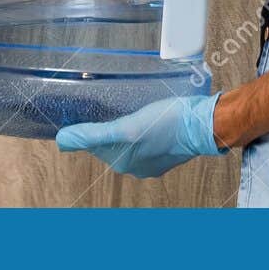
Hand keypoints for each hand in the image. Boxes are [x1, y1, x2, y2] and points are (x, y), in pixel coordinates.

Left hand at [55, 94, 223, 177]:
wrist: (206, 124)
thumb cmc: (169, 124)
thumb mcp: (126, 128)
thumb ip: (93, 135)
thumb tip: (62, 142)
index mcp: (125, 164)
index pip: (96, 143)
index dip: (92, 126)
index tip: (92, 108)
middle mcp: (138, 166)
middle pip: (112, 141)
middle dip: (109, 124)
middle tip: (111, 103)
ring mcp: (155, 159)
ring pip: (131, 139)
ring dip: (127, 124)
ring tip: (130, 106)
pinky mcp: (169, 148)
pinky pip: (148, 137)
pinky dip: (144, 126)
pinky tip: (148, 114)